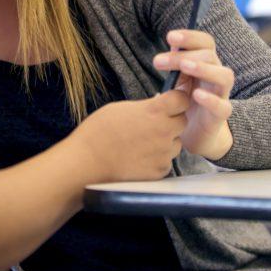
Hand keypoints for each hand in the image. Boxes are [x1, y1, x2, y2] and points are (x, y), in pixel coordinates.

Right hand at [70, 90, 189, 182]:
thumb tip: (156, 107)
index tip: (170, 101)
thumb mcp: (121, 108)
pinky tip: (140, 157)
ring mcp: (163, 153)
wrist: (88, 162)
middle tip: (153, 123)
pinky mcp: (160, 171)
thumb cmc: (98, 132)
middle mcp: (164, 132)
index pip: (182, 100)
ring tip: (143, 143)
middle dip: (172, 120)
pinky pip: (166, 161)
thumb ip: (144, 107)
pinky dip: (157, 158)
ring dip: (166, 141)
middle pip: (182, 122)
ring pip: (175, 143)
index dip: (177, 99)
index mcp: (154, 112)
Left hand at [153, 29, 233, 159]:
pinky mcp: (220, 116)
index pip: (205, 43)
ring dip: (204, 68)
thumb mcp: (176, 82)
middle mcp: (216, 76)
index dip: (190, 36)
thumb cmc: (184, 102)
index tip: (170, 37)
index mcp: (206, 64)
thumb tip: (166, 50)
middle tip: (158, 61)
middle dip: (185, 55)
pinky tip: (195, 95)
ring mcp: (221, 95)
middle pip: (210, 56)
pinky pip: (223, 106)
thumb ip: (173, 66)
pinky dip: (211, 99)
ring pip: (225, 76)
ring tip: (185, 67)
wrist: (193, 134)